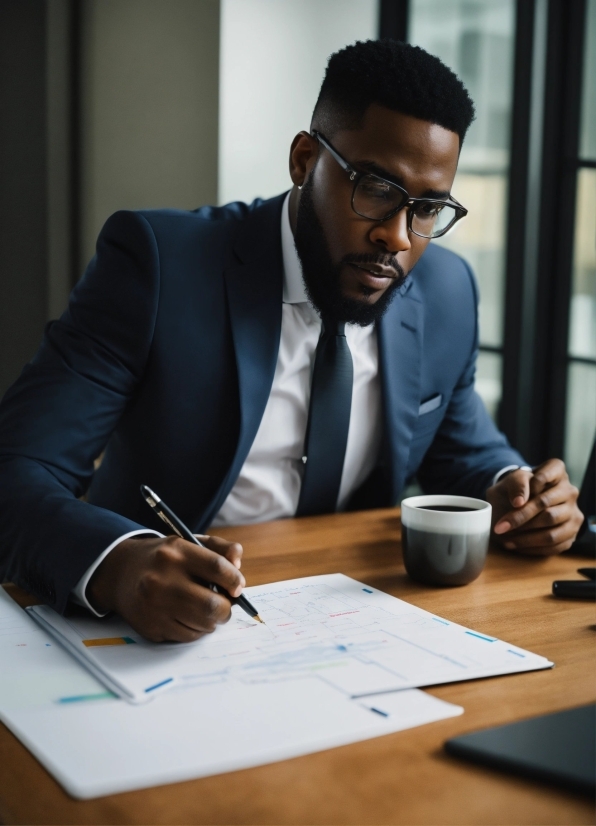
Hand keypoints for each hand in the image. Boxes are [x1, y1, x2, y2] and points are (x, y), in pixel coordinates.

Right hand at [87, 534, 244, 641]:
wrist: (121, 573)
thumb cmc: (164, 559)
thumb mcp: (189, 543)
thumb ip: (219, 548)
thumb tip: (238, 564)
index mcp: (175, 552)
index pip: (217, 567)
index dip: (234, 579)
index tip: (237, 587)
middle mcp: (162, 578)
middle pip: (212, 604)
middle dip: (226, 608)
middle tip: (225, 605)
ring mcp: (154, 605)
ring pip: (202, 625)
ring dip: (212, 621)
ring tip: (206, 610)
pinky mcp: (150, 627)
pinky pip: (187, 636)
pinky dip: (195, 630)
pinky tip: (188, 617)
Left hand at [486, 459, 582, 555]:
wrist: (519, 503)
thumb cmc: (516, 489)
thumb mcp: (510, 480)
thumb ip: (516, 484)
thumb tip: (519, 502)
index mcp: (557, 471)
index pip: (545, 476)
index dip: (527, 488)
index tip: (513, 500)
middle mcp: (569, 491)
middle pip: (546, 507)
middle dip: (520, 518)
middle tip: (500, 527)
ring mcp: (573, 513)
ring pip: (551, 530)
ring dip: (525, 538)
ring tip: (506, 539)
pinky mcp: (571, 533)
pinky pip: (554, 546)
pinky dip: (532, 548)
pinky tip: (516, 545)